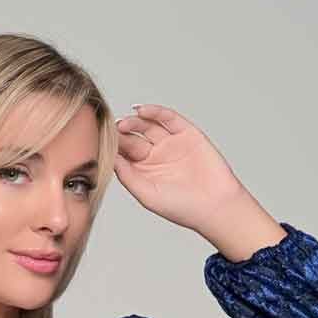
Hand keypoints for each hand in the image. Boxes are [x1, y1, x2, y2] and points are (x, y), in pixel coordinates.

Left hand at [112, 103, 250, 233]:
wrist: (214, 205)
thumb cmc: (180, 207)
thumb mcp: (146, 194)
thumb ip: (127, 176)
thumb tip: (110, 158)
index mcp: (142, 171)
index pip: (123, 155)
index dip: (114, 147)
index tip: (103, 143)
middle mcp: (155, 156)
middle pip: (133, 138)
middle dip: (123, 133)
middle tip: (115, 130)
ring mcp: (170, 144)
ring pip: (148, 126)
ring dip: (135, 121)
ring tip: (126, 122)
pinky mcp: (187, 133)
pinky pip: (168, 119)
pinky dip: (155, 112)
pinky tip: (142, 111)